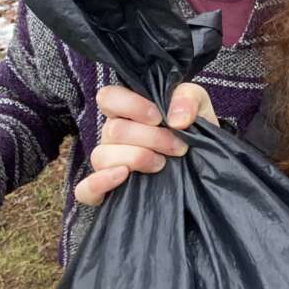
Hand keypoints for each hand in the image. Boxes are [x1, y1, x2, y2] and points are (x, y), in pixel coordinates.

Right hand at [74, 82, 217, 206]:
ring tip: (162, 164)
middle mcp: (113, 135)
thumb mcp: (198, 105)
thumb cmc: (193, 130)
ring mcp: (108, 163)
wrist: (203, 165)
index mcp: (128, 110)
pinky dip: (99, 183)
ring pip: (101, 156)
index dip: (130, 105)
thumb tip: (176, 119)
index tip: (158, 117)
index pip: (108, 97)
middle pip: (113, 130)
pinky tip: (123, 176)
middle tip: (178, 147)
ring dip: (136, 158)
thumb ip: (188, 99)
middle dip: (151, 138)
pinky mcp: (106, 192)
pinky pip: (85, 189)